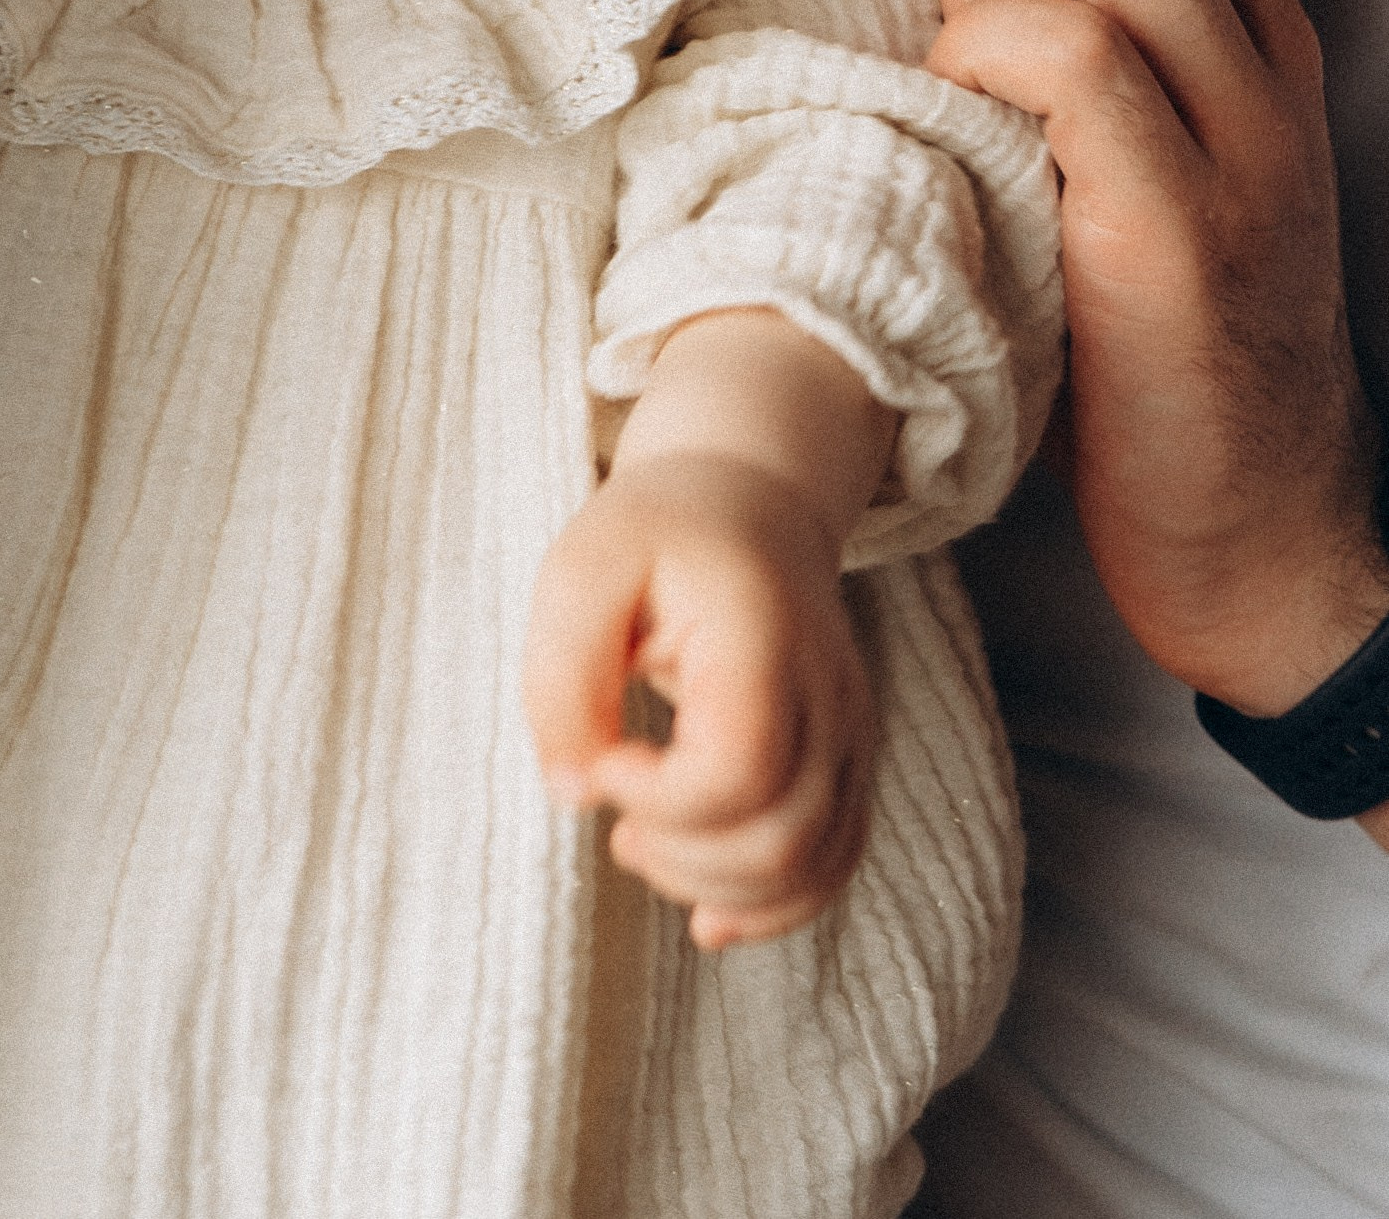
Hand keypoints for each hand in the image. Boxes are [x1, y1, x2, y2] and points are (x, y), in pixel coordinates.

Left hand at [522, 449, 876, 947]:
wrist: (747, 495)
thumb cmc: (656, 532)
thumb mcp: (580, 571)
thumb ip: (561, 678)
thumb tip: (571, 789)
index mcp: (763, 635)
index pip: (740, 769)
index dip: (660, 796)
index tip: (599, 760)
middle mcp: (828, 691)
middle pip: (782, 835)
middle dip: (680, 855)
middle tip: (610, 808)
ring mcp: (851, 731)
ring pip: (814, 865)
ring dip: (717, 888)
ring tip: (641, 842)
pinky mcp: (848, 762)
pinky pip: (834, 864)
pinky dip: (773, 906)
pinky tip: (707, 916)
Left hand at [930, 0, 1388, 720]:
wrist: (1255, 533)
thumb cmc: (1141, 322)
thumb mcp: (1130, 129)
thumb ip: (1070, 6)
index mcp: (1244, 4)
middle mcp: (1263, 43)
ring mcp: (1241, 133)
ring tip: (962, 74)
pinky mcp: (1185, 233)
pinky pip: (1078, 62)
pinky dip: (985, 68)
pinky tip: (969, 139)